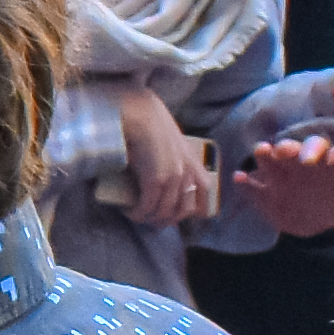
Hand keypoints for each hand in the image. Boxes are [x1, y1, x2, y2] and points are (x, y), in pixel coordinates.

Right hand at [113, 82, 218, 231]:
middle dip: (165, 220)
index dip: (194, 210)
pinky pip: (147, 207)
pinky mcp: (156, 181)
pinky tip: (129, 211)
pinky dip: (137, 213)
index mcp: (194, 164)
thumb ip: (175, 158)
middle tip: (150, 220)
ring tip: (137, 215)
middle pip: (182, 211)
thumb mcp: (172, 142)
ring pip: (163, 212)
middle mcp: (188, 174)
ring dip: (149, 218)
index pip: (204, 195)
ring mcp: (173, 179)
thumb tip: (162, 172)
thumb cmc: (152, 122)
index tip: (178, 215)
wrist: (141, 114)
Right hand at [235, 141, 333, 237]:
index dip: (316, 150)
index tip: (313, 157)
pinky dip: (244, 183)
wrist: (316, 219)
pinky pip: (251, 186)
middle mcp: (298, 164)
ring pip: (269, 162)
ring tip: (260, 152)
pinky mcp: (263, 193)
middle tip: (281, 149)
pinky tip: (238, 179)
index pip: (319, 149)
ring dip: (264, 156)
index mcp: (323, 163)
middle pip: (292, 150)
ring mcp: (279, 177)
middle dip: (287, 148)